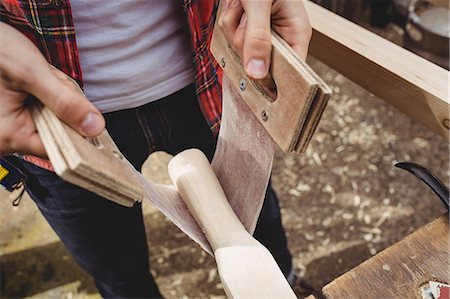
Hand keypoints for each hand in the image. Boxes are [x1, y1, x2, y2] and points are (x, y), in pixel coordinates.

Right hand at [0, 23, 104, 156]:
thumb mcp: (31, 72)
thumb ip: (65, 101)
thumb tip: (94, 127)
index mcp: (9, 136)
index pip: (59, 149)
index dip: (78, 133)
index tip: (88, 116)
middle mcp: (8, 139)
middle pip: (59, 134)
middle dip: (65, 108)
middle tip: (52, 82)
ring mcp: (13, 129)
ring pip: (55, 121)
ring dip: (57, 99)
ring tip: (42, 78)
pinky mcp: (18, 118)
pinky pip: (46, 113)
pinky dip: (51, 96)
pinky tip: (40, 81)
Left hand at [219, 0, 311, 79]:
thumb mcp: (259, 4)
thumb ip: (258, 38)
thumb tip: (256, 74)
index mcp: (296, 32)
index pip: (292, 71)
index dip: (276, 81)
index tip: (261, 86)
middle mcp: (280, 37)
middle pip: (260, 61)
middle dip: (246, 41)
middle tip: (247, 18)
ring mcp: (262, 35)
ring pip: (241, 49)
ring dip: (234, 26)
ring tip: (241, 5)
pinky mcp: (246, 31)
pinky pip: (231, 37)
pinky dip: (228, 21)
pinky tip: (236, 5)